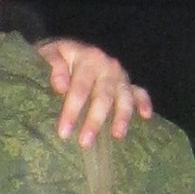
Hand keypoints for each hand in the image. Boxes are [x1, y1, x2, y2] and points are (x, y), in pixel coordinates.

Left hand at [38, 39, 153, 146]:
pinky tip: (146, 117)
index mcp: (88, 58)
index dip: (72, 110)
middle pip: (103, 96)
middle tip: (85, 142)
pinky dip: (144, 103)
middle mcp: (107, 66)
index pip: (80, 87)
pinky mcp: (126, 83)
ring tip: (117, 135)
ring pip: (124, 96)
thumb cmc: (55, 57)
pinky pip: (139, 92)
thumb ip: (53, 66)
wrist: (65, 51)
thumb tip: (61, 85)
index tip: (64, 132)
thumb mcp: (48, 53)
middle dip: (95, 120)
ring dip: (122, 116)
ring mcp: (119, 75)